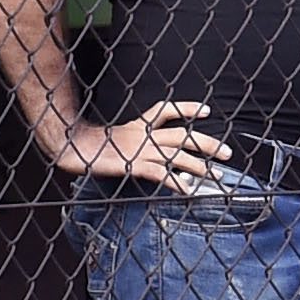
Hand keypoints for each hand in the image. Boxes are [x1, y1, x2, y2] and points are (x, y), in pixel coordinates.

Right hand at [52, 102, 232, 191]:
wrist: (71, 148)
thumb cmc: (90, 147)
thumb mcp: (116, 140)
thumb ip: (133, 143)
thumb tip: (149, 154)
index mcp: (138, 126)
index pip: (166, 110)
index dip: (187, 109)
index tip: (207, 110)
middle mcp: (143, 135)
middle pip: (183, 136)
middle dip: (208, 144)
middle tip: (228, 153)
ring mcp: (140, 150)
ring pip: (178, 155)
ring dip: (200, 166)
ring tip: (217, 176)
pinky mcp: (134, 165)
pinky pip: (161, 174)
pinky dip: (176, 182)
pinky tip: (188, 191)